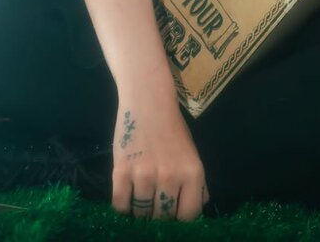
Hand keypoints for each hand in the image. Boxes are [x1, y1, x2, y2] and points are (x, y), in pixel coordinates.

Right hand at [111, 93, 208, 220]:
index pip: (189, 216)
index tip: (173, 215)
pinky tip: (127, 196)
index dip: (180, 220)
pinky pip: (120, 205)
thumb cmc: (172, 128)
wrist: (148, 100)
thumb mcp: (191, 153)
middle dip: (159, 216)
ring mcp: (144, 175)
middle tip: (154, 206)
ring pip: (141, 214)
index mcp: (193, 172)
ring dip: (140, 212)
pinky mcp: (121, 171)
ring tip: (140, 199)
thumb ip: (196, 182)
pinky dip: (122, 207)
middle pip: (163, 218)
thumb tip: (199, 207)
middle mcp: (170, 177)